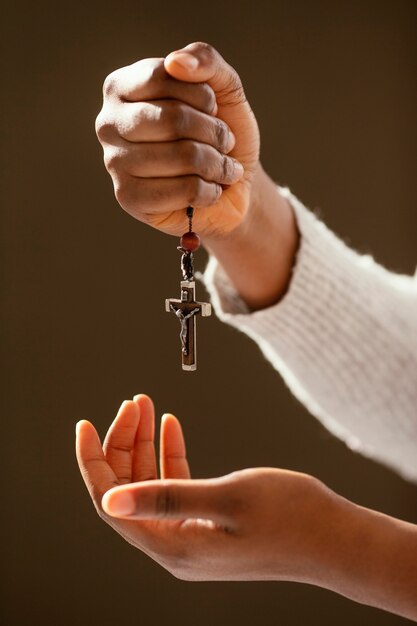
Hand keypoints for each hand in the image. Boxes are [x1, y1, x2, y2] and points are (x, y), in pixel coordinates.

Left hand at [76, 395, 337, 581]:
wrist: (335, 538)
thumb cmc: (290, 517)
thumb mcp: (225, 499)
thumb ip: (166, 498)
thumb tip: (110, 501)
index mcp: (173, 546)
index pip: (112, 502)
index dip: (94, 462)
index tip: (84, 424)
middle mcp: (176, 546)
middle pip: (130, 490)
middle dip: (125, 443)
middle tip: (133, 402)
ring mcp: (193, 535)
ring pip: (152, 484)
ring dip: (147, 444)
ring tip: (147, 406)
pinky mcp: (209, 523)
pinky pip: (176, 485)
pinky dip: (170, 455)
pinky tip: (170, 427)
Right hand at [95, 42, 259, 236]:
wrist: (231, 185)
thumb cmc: (219, 134)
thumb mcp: (223, 89)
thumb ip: (206, 61)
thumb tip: (176, 62)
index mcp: (122, 88)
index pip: (162, 77)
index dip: (202, 95)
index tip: (213, 109)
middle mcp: (109, 123)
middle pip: (173, 119)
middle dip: (214, 132)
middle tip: (225, 143)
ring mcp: (114, 162)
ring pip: (183, 156)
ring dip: (218, 164)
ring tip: (222, 168)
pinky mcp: (128, 199)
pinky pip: (183, 190)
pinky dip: (209, 191)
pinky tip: (209, 191)